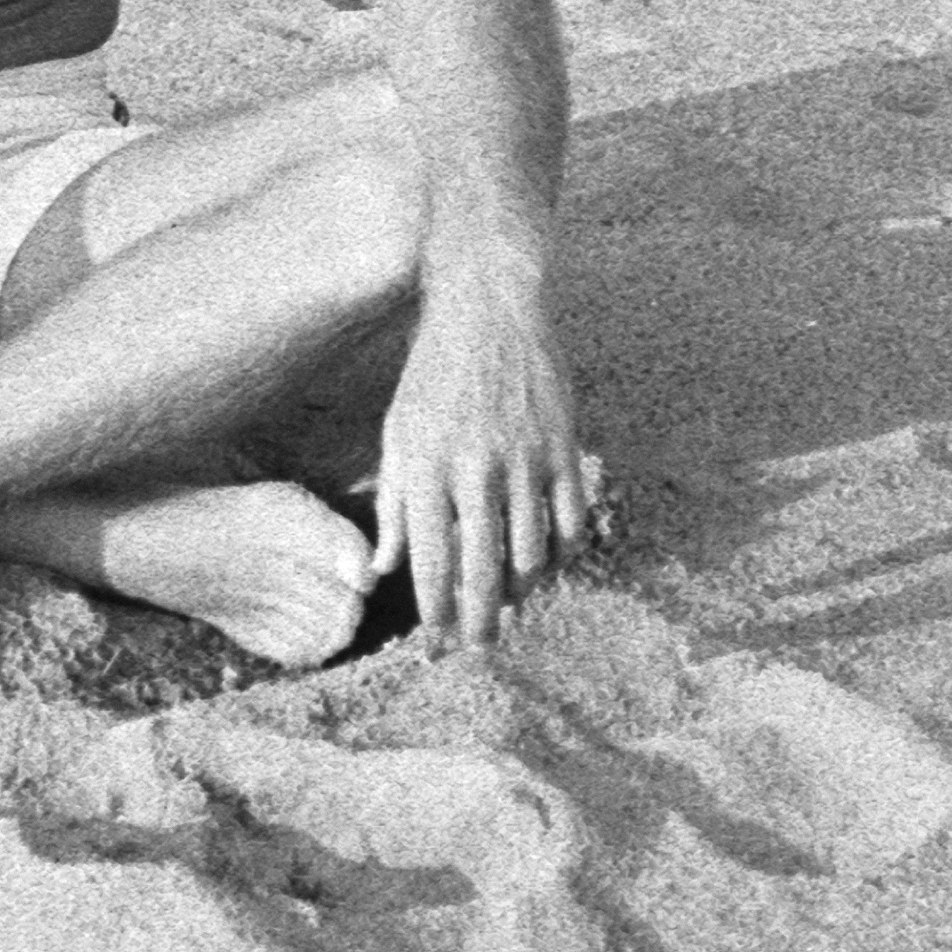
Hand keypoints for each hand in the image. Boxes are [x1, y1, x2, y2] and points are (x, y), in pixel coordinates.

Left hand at [371, 247, 587, 650]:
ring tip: (509, 609)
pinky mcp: (564, 445)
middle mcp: (475, 466)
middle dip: (479, 622)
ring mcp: (525, 457)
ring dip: (521, 594)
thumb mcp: (398, 433)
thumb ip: (393, 506)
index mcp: (426, 464)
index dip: (435, 614)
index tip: (436, 644)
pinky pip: (570, 523)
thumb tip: (380, 572)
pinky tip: (546, 566)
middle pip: (483, 570)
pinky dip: (561, 556)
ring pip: (531, 555)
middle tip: (478, 648)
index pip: (430, 562)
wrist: (489, 304)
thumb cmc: (433, 374)